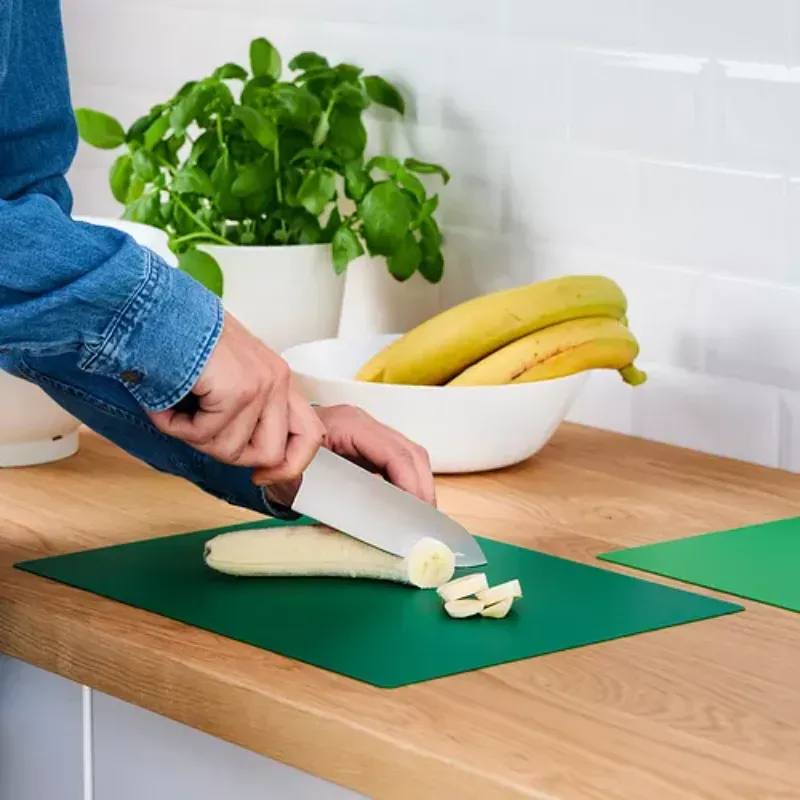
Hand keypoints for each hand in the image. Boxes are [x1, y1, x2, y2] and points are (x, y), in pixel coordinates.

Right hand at [149, 313, 324, 477]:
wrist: (152, 309)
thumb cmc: (179, 338)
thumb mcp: (226, 376)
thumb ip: (247, 410)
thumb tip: (251, 458)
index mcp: (279, 378)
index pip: (310, 436)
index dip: (288, 467)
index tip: (259, 476)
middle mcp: (278, 379)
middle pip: (269, 454)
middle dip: (226, 452)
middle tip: (198, 427)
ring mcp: (261, 385)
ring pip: (231, 450)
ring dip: (193, 435)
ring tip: (177, 403)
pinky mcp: (238, 390)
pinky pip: (204, 436)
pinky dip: (174, 424)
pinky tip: (166, 400)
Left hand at [261, 404, 435, 507]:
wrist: (268, 445)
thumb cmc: (279, 460)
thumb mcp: (295, 482)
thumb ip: (317, 501)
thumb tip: (338, 531)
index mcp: (347, 425)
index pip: (393, 452)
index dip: (411, 483)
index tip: (417, 513)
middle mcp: (363, 424)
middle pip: (410, 453)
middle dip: (422, 488)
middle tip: (425, 523)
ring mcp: (369, 432)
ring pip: (410, 456)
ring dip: (419, 487)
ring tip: (420, 518)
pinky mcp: (370, 444)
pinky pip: (400, 461)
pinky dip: (408, 483)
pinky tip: (407, 506)